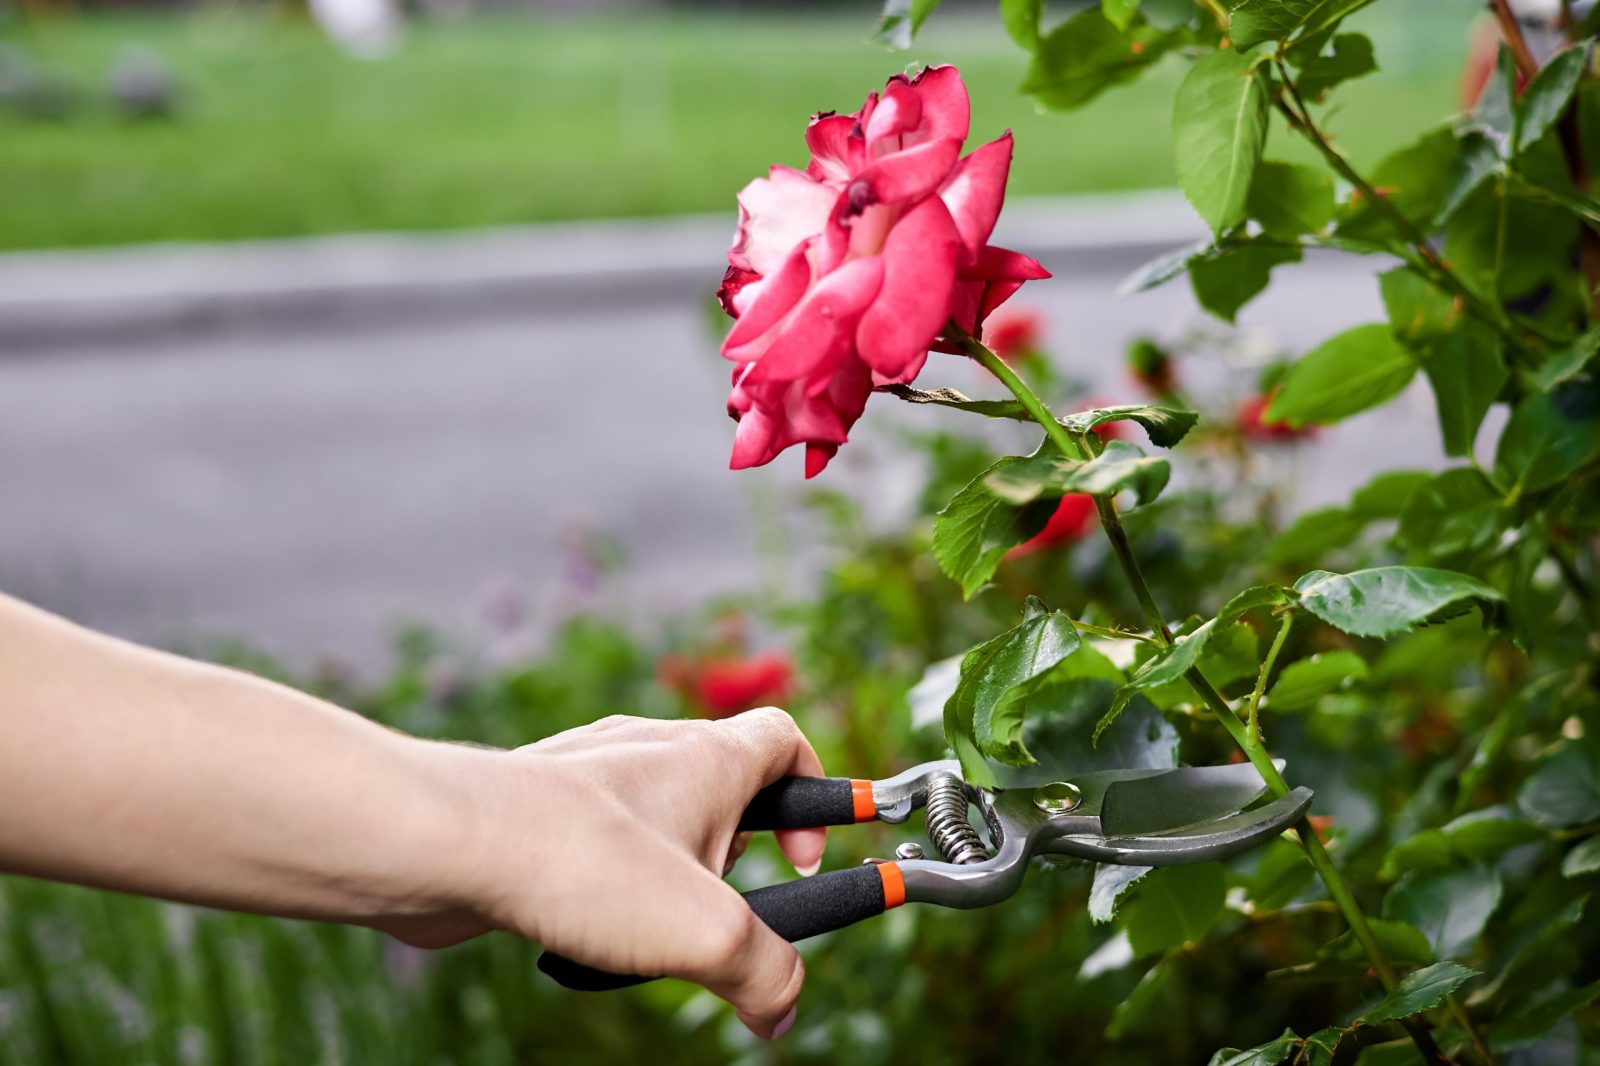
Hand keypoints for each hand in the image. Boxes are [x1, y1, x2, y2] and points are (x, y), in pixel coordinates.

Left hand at [390, 709, 825, 1038]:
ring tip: (646, 930)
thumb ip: (766, 974)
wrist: (448, 845)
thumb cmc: (583, 863)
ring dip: (667, 879)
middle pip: (723, 789)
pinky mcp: (541, 810)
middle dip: (735, 860)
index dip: (816, 794)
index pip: (785, 739)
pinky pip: (597, 847)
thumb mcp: (708, 934)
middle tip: (720, 912)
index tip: (805, 859)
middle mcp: (650, 751)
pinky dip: (606, 890)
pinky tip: (585, 930)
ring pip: (655, 822)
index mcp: (707, 758)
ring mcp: (590, 777)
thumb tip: (780, 1012)